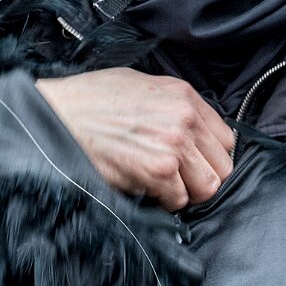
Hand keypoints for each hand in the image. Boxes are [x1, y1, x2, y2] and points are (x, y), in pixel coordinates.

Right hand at [35, 68, 234, 210]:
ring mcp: (174, 145)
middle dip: (201, 177)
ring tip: (161, 184)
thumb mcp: (142, 84)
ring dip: (185, 191)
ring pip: (206, 188)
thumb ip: (174, 105)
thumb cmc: (93, 99)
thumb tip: (194, 129)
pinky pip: (178, 200)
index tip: (194, 162)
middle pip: (222, 167)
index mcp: (184, 95)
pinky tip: (143, 186)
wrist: (59, 114)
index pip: (226, 139)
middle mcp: (185, 118)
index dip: (210, 155)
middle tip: (178, 178)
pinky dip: (163, 201)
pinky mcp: (157, 170)